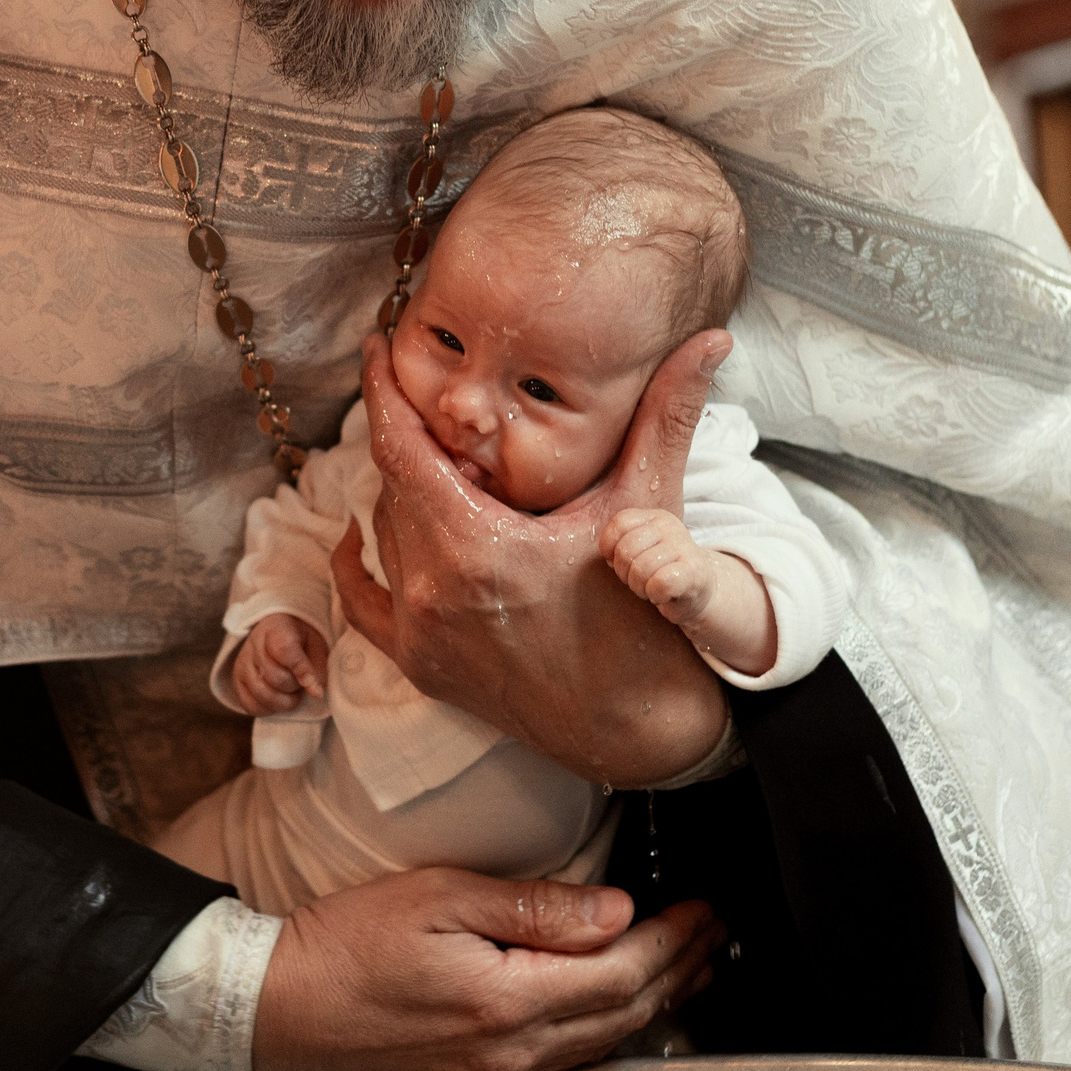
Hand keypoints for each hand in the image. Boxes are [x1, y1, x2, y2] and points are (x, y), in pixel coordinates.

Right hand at [233, 613, 329, 715]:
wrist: (279, 632)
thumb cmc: (301, 641)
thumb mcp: (316, 645)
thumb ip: (316, 668)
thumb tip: (316, 693)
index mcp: (276, 629)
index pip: (285, 651)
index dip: (301, 670)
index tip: (312, 684)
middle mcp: (254, 644)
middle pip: (276, 678)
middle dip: (295, 686)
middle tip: (301, 681)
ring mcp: (242, 663)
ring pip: (263, 695)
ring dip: (284, 701)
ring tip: (292, 691)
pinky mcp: (237, 681)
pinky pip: (250, 705)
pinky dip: (269, 709)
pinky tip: (279, 700)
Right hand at [254, 867, 723, 1070]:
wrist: (280, 1006)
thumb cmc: (346, 943)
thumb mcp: (439, 896)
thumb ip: (534, 907)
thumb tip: (617, 912)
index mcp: (505, 996)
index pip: (619, 968)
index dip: (669, 937)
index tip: (697, 905)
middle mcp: (511, 1051)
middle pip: (623, 1010)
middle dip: (679, 965)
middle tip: (711, 929)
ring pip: (607, 1051)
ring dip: (664, 1013)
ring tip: (702, 978)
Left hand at [335, 329, 735, 787]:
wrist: (639, 728)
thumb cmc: (643, 620)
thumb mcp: (650, 508)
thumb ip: (666, 416)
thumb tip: (710, 341)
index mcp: (474, 546)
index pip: (400, 446)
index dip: (383, 390)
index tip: (377, 349)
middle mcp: (431, 591)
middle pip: (392, 486)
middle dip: (411, 440)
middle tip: (432, 402)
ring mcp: (418, 634)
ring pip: (381, 534)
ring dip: (401, 494)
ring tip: (435, 460)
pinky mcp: (418, 664)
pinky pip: (362, 599)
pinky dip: (360, 559)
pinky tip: (361, 532)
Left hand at [600, 509, 716, 626]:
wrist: (697, 593)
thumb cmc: (660, 572)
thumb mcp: (638, 552)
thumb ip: (620, 546)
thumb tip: (608, 556)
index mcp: (655, 517)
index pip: (620, 523)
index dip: (610, 548)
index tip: (619, 563)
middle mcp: (671, 526)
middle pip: (626, 550)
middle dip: (625, 573)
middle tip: (639, 581)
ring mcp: (685, 547)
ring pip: (640, 569)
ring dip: (639, 587)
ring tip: (650, 588)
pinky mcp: (694, 572)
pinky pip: (659, 583)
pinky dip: (655, 594)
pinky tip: (662, 595)